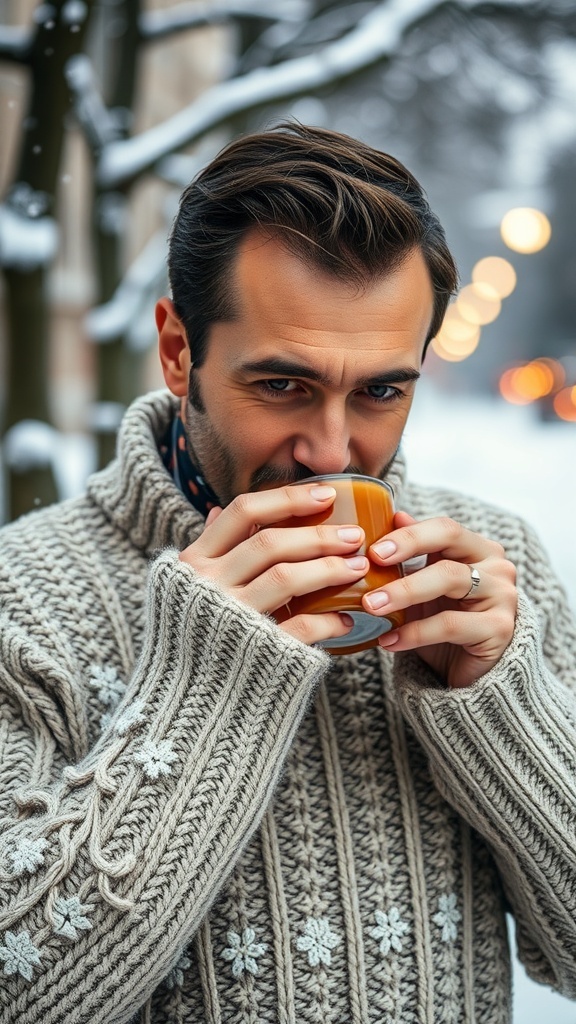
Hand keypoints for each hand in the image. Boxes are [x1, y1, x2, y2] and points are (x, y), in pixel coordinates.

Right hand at [179, 484, 368, 647]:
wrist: (183, 706)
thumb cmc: (194, 639)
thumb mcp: (185, 589)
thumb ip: (206, 552)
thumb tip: (214, 512)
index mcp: (193, 562)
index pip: (243, 512)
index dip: (288, 498)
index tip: (328, 494)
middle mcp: (208, 586)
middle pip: (269, 543)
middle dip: (319, 535)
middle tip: (355, 535)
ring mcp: (231, 619)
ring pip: (285, 578)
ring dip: (329, 569)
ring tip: (359, 568)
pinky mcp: (255, 651)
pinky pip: (300, 626)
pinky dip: (329, 622)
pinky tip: (347, 620)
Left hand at [364, 511, 517, 687]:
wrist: (465, 671)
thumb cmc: (443, 620)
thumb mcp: (424, 584)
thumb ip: (415, 551)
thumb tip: (396, 515)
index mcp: (477, 548)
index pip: (444, 527)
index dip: (409, 534)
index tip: (374, 550)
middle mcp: (496, 565)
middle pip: (450, 541)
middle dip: (405, 550)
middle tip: (369, 565)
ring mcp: (502, 595)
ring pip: (450, 579)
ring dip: (405, 591)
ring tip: (372, 606)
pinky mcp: (500, 629)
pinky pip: (451, 625)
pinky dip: (415, 632)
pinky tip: (389, 640)